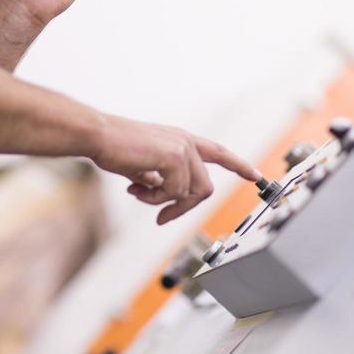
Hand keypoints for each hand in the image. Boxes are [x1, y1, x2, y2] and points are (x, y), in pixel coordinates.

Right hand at [91, 115, 259, 224]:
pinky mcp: (175, 157)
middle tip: (160, 218)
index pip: (218, 151)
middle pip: (204, 188)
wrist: (98, 136)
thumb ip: (159, 177)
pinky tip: (135, 187)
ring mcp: (182, 148)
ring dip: (162, 202)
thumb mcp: (143, 165)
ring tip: (138, 192)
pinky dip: (154, 198)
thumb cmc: (113, 148)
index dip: (238, 165)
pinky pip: (173, 193)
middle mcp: (186, 142)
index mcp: (180, 139)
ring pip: (188, 194)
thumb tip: (164, 196)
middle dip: (183, 208)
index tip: (256, 176)